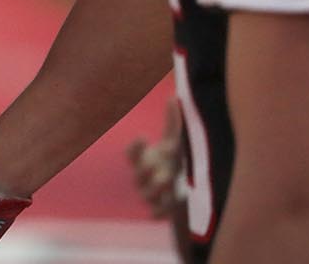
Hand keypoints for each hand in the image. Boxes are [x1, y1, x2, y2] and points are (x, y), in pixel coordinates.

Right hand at [127, 98, 184, 218]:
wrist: (174, 186)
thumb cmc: (170, 159)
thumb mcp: (173, 141)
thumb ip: (173, 122)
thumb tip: (174, 96)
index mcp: (145, 159)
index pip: (133, 153)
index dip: (135, 148)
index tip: (143, 137)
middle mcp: (145, 176)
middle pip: (138, 174)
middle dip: (145, 170)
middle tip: (155, 165)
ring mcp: (152, 192)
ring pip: (146, 194)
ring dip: (154, 189)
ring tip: (166, 182)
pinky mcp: (162, 206)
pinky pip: (156, 212)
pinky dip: (160, 212)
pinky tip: (167, 208)